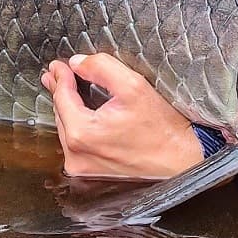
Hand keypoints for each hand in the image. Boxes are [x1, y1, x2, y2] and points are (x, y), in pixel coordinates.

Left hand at [40, 52, 203, 178]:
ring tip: (67, 91)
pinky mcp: (89, 173)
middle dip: (60, 91)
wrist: (180, 160)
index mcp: (82, 133)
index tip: (58, 65)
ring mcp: (81, 167)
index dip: (60, 76)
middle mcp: (76, 154)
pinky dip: (77, 127)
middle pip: (60, 114)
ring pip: (66, 129)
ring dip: (67, 109)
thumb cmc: (161, 129)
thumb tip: (77, 63)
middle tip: (57, 75)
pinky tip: (82, 115)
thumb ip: (101, 68)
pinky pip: (76, 144)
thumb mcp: (133, 86)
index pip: (61, 97)